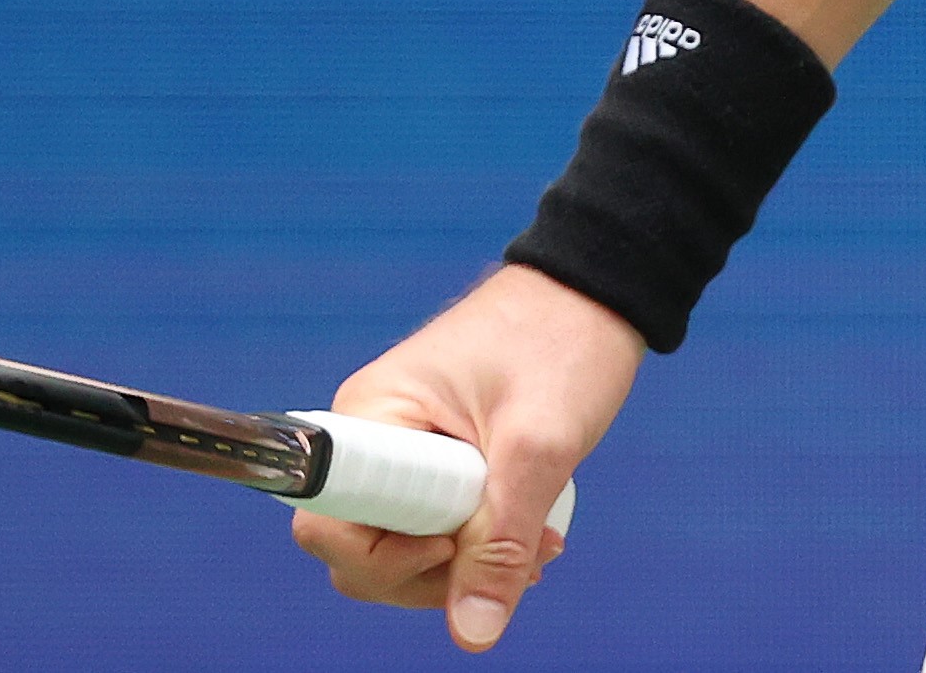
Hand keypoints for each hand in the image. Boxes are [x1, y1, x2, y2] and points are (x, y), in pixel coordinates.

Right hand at [287, 263, 645, 651]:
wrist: (598, 290)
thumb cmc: (564, 341)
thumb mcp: (540, 446)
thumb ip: (502, 541)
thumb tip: (471, 634)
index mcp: (371, 416)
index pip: (327, 524)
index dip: (384, 557)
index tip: (454, 540)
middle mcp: (372, 438)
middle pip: (359, 553)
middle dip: (436, 573)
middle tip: (523, 558)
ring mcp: (402, 453)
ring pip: (399, 551)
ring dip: (467, 566)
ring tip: (540, 548)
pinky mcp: (434, 464)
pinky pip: (432, 529)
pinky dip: (478, 546)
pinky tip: (531, 539)